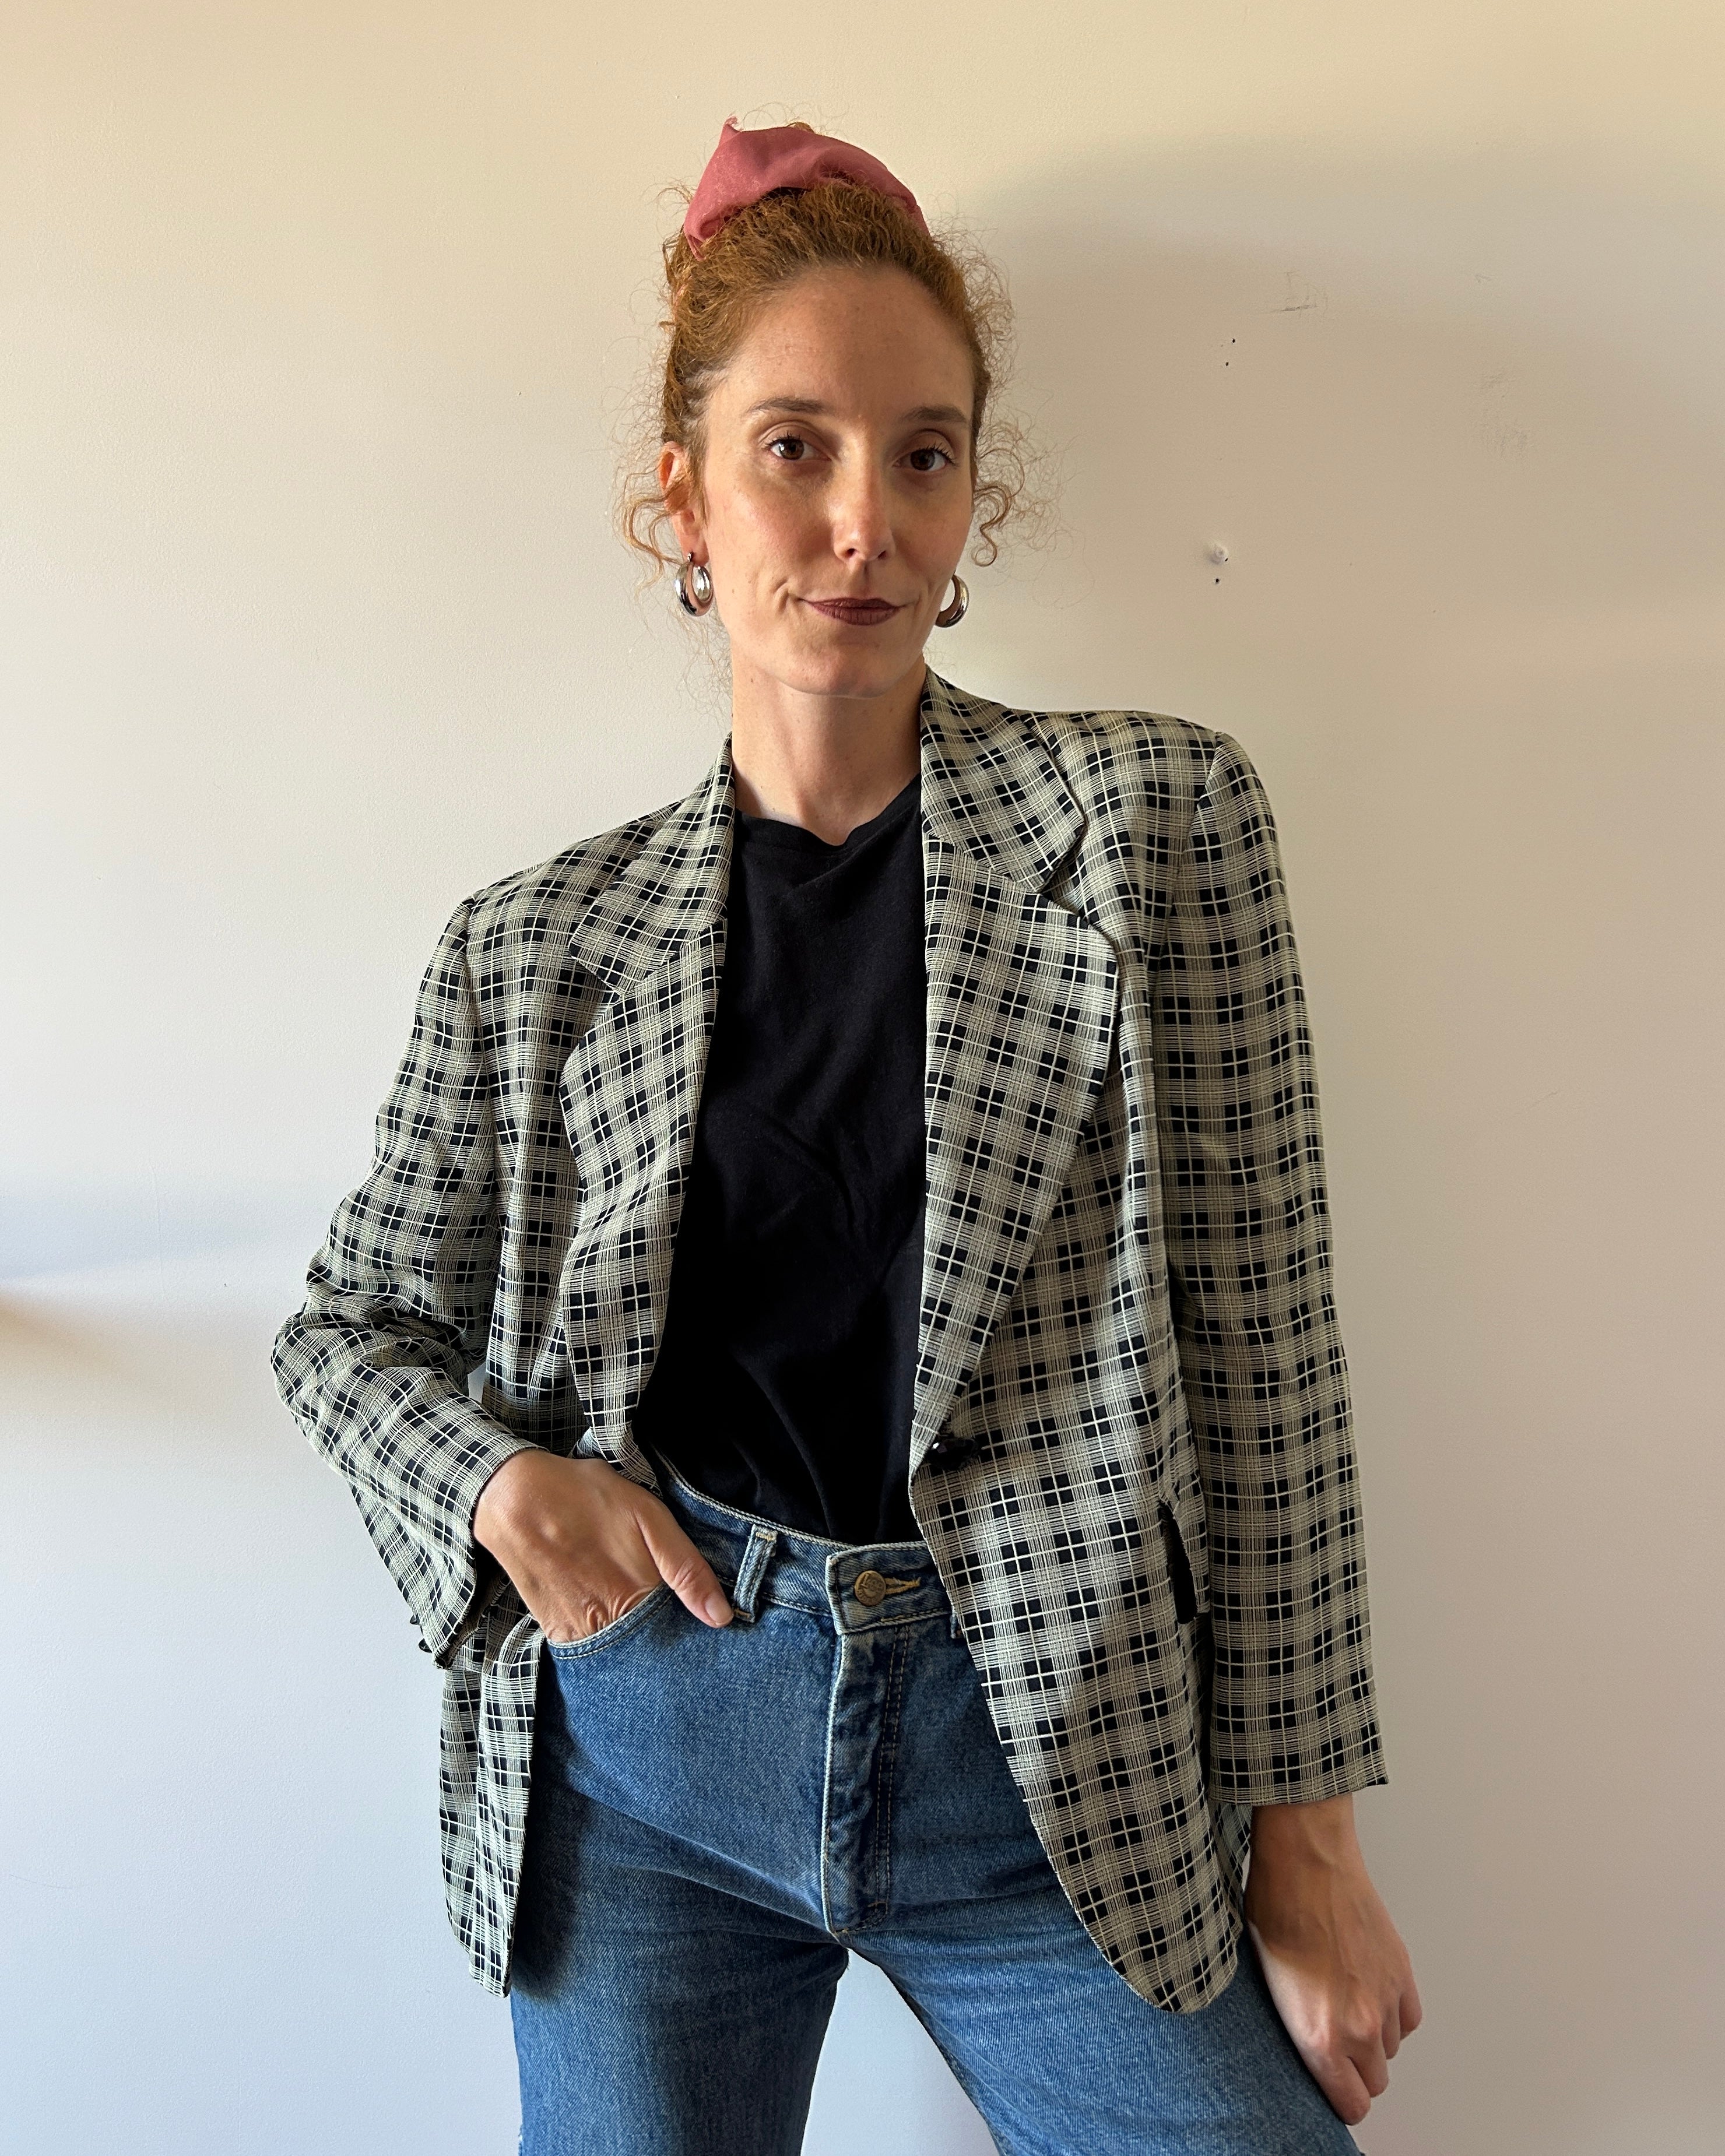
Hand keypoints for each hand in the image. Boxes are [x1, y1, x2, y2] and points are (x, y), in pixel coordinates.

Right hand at [472, 1451, 732, 1643]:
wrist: (514, 1500)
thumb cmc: (586, 1498)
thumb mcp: (649, 1517)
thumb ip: (686, 1568)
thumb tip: (721, 1616)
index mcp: (642, 1596)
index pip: (685, 1640)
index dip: (699, 1637)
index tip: (711, 1633)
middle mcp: (613, 1625)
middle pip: (655, 1656)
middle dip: (671, 1649)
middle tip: (681, 1636)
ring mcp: (583, 1634)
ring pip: (625, 1659)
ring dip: (640, 1650)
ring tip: (646, 1626)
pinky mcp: (558, 1633)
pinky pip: (592, 1656)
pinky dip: (609, 1647)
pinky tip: (615, 1625)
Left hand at [1244, 1794, 1421, 2126]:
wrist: (1307, 1861)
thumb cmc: (1276, 1911)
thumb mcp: (1270, 1985)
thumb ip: (1299, 2032)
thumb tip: (1311, 2053)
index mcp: (1320, 2037)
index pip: (1353, 2105)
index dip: (1340, 2097)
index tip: (1330, 2086)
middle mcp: (1360, 2027)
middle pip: (1375, 2081)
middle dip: (1355, 2068)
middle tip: (1332, 2040)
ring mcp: (1386, 1999)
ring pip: (1391, 2048)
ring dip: (1373, 2036)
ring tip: (1343, 2003)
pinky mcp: (1402, 1972)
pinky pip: (1408, 2018)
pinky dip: (1393, 2012)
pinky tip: (1367, 1990)